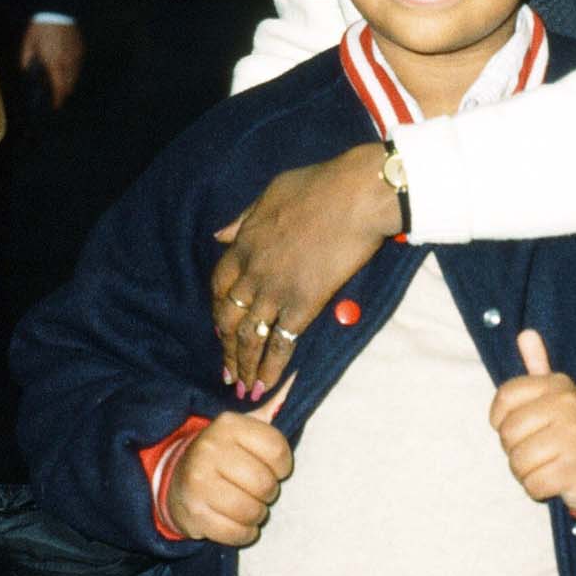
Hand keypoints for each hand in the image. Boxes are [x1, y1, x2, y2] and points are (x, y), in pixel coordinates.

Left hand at [19, 16, 85, 110]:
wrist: (57, 10)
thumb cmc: (40, 28)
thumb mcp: (28, 44)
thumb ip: (26, 60)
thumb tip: (26, 71)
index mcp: (54, 63)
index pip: (59, 88)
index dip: (58, 99)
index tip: (56, 105)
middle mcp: (68, 63)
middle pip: (69, 85)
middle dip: (63, 92)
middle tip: (57, 95)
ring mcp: (76, 56)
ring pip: (75, 76)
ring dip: (68, 82)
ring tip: (61, 83)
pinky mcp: (80, 49)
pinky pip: (78, 65)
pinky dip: (72, 70)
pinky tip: (66, 68)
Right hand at [167, 411, 293, 545]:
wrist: (174, 479)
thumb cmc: (221, 454)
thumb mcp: (241, 428)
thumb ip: (269, 410)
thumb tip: (295, 377)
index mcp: (227, 425)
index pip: (277, 450)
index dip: (282, 466)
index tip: (274, 469)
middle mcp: (210, 449)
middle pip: (266, 484)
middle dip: (267, 493)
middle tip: (255, 490)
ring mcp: (199, 482)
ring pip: (253, 511)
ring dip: (256, 514)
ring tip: (245, 505)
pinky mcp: (194, 513)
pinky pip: (237, 533)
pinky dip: (243, 532)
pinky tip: (235, 522)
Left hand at [212, 145, 395, 393]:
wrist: (356, 195)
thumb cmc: (319, 186)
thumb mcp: (270, 193)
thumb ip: (243, 219)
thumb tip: (220, 235)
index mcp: (244, 244)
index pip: (220, 286)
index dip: (219, 310)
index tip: (221, 327)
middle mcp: (253, 272)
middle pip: (229, 318)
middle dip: (227, 348)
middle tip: (228, 370)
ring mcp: (276, 291)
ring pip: (250, 336)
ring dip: (244, 366)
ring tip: (242, 388)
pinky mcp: (303, 305)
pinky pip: (280, 343)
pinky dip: (271, 368)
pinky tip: (266, 385)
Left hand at [489, 329, 575, 516]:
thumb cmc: (571, 430)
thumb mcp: (558, 395)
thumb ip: (539, 367)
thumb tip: (526, 334)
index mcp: (558, 385)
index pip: (504, 398)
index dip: (502, 419)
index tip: (522, 426)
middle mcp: (567, 406)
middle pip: (507, 434)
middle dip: (516, 449)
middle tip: (541, 449)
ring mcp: (573, 438)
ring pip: (517, 462)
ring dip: (527, 471)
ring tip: (548, 464)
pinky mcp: (574, 470)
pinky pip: (532, 484)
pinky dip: (539, 488)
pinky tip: (557, 479)